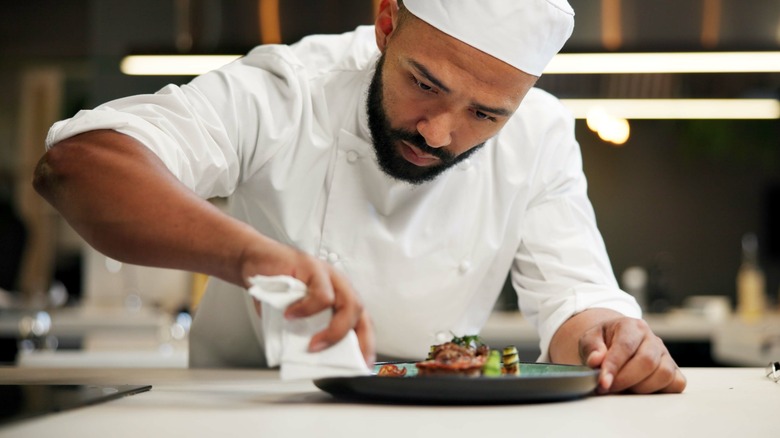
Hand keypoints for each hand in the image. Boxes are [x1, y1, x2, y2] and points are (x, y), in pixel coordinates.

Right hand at [243, 238, 375, 366]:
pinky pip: (322, 294)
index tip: (364, 364)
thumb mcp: (293, 317)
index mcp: (338, 297)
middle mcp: (338, 285)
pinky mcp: (314, 267)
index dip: (366, 343)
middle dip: (356, 340)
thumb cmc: (274, 288)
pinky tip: (291, 316)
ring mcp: (328, 275)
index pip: (362, 320)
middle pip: (360, 312)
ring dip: (333, 330)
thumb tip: (311, 357)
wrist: (253, 261)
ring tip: (313, 345)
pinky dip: (307, 310)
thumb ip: (305, 330)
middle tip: (336, 359)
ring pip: (349, 303)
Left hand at [579, 317, 685, 393]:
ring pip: (664, 374)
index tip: (603, 383)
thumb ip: (592, 348)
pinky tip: (640, 388)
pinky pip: (676, 383)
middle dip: (625, 380)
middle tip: (608, 387)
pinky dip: (659, 390)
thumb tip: (596, 360)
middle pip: (647, 361)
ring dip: (641, 387)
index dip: (614, 366)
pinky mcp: (674, 369)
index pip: (626, 346)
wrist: (614, 342)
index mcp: (631, 326)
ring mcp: (665, 354)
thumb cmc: (602, 342)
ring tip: (623, 387)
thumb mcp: (589, 340)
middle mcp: (652, 338)